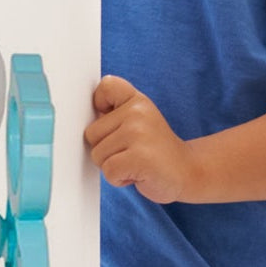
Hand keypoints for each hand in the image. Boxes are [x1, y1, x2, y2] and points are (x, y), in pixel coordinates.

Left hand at [84, 75, 194, 203]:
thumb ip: (114, 114)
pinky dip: (120, 179)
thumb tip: (77, 117)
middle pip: (91, 133)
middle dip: (105, 149)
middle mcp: (138, 112)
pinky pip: (109, 171)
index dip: (99, 105)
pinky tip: (138, 173)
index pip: (106, 87)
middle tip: (131, 152)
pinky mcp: (139, 157)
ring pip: (98, 155)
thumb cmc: (156, 150)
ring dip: (113, 166)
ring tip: (135, 163)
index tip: (110, 119)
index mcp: (137, 101)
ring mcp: (138, 134)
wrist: (188, 172)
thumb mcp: (139, 122)